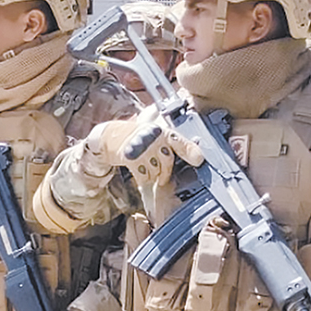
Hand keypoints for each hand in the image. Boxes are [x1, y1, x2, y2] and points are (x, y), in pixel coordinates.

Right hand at [82, 118, 202, 185]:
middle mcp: (153, 138)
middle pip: (168, 162)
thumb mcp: (156, 133)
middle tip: (162, 176)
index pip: (180, 142)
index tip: (199, 160)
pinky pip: (144, 177)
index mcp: (162, 131)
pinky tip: (139, 171)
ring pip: (156, 171)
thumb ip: (174, 143)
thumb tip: (196, 156)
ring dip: (153, 175)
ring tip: (147, 168)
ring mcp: (142, 148)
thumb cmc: (139, 136)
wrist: (111, 136)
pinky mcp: (131, 159)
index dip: (191, 151)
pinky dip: (143, 178)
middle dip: (166, 172)